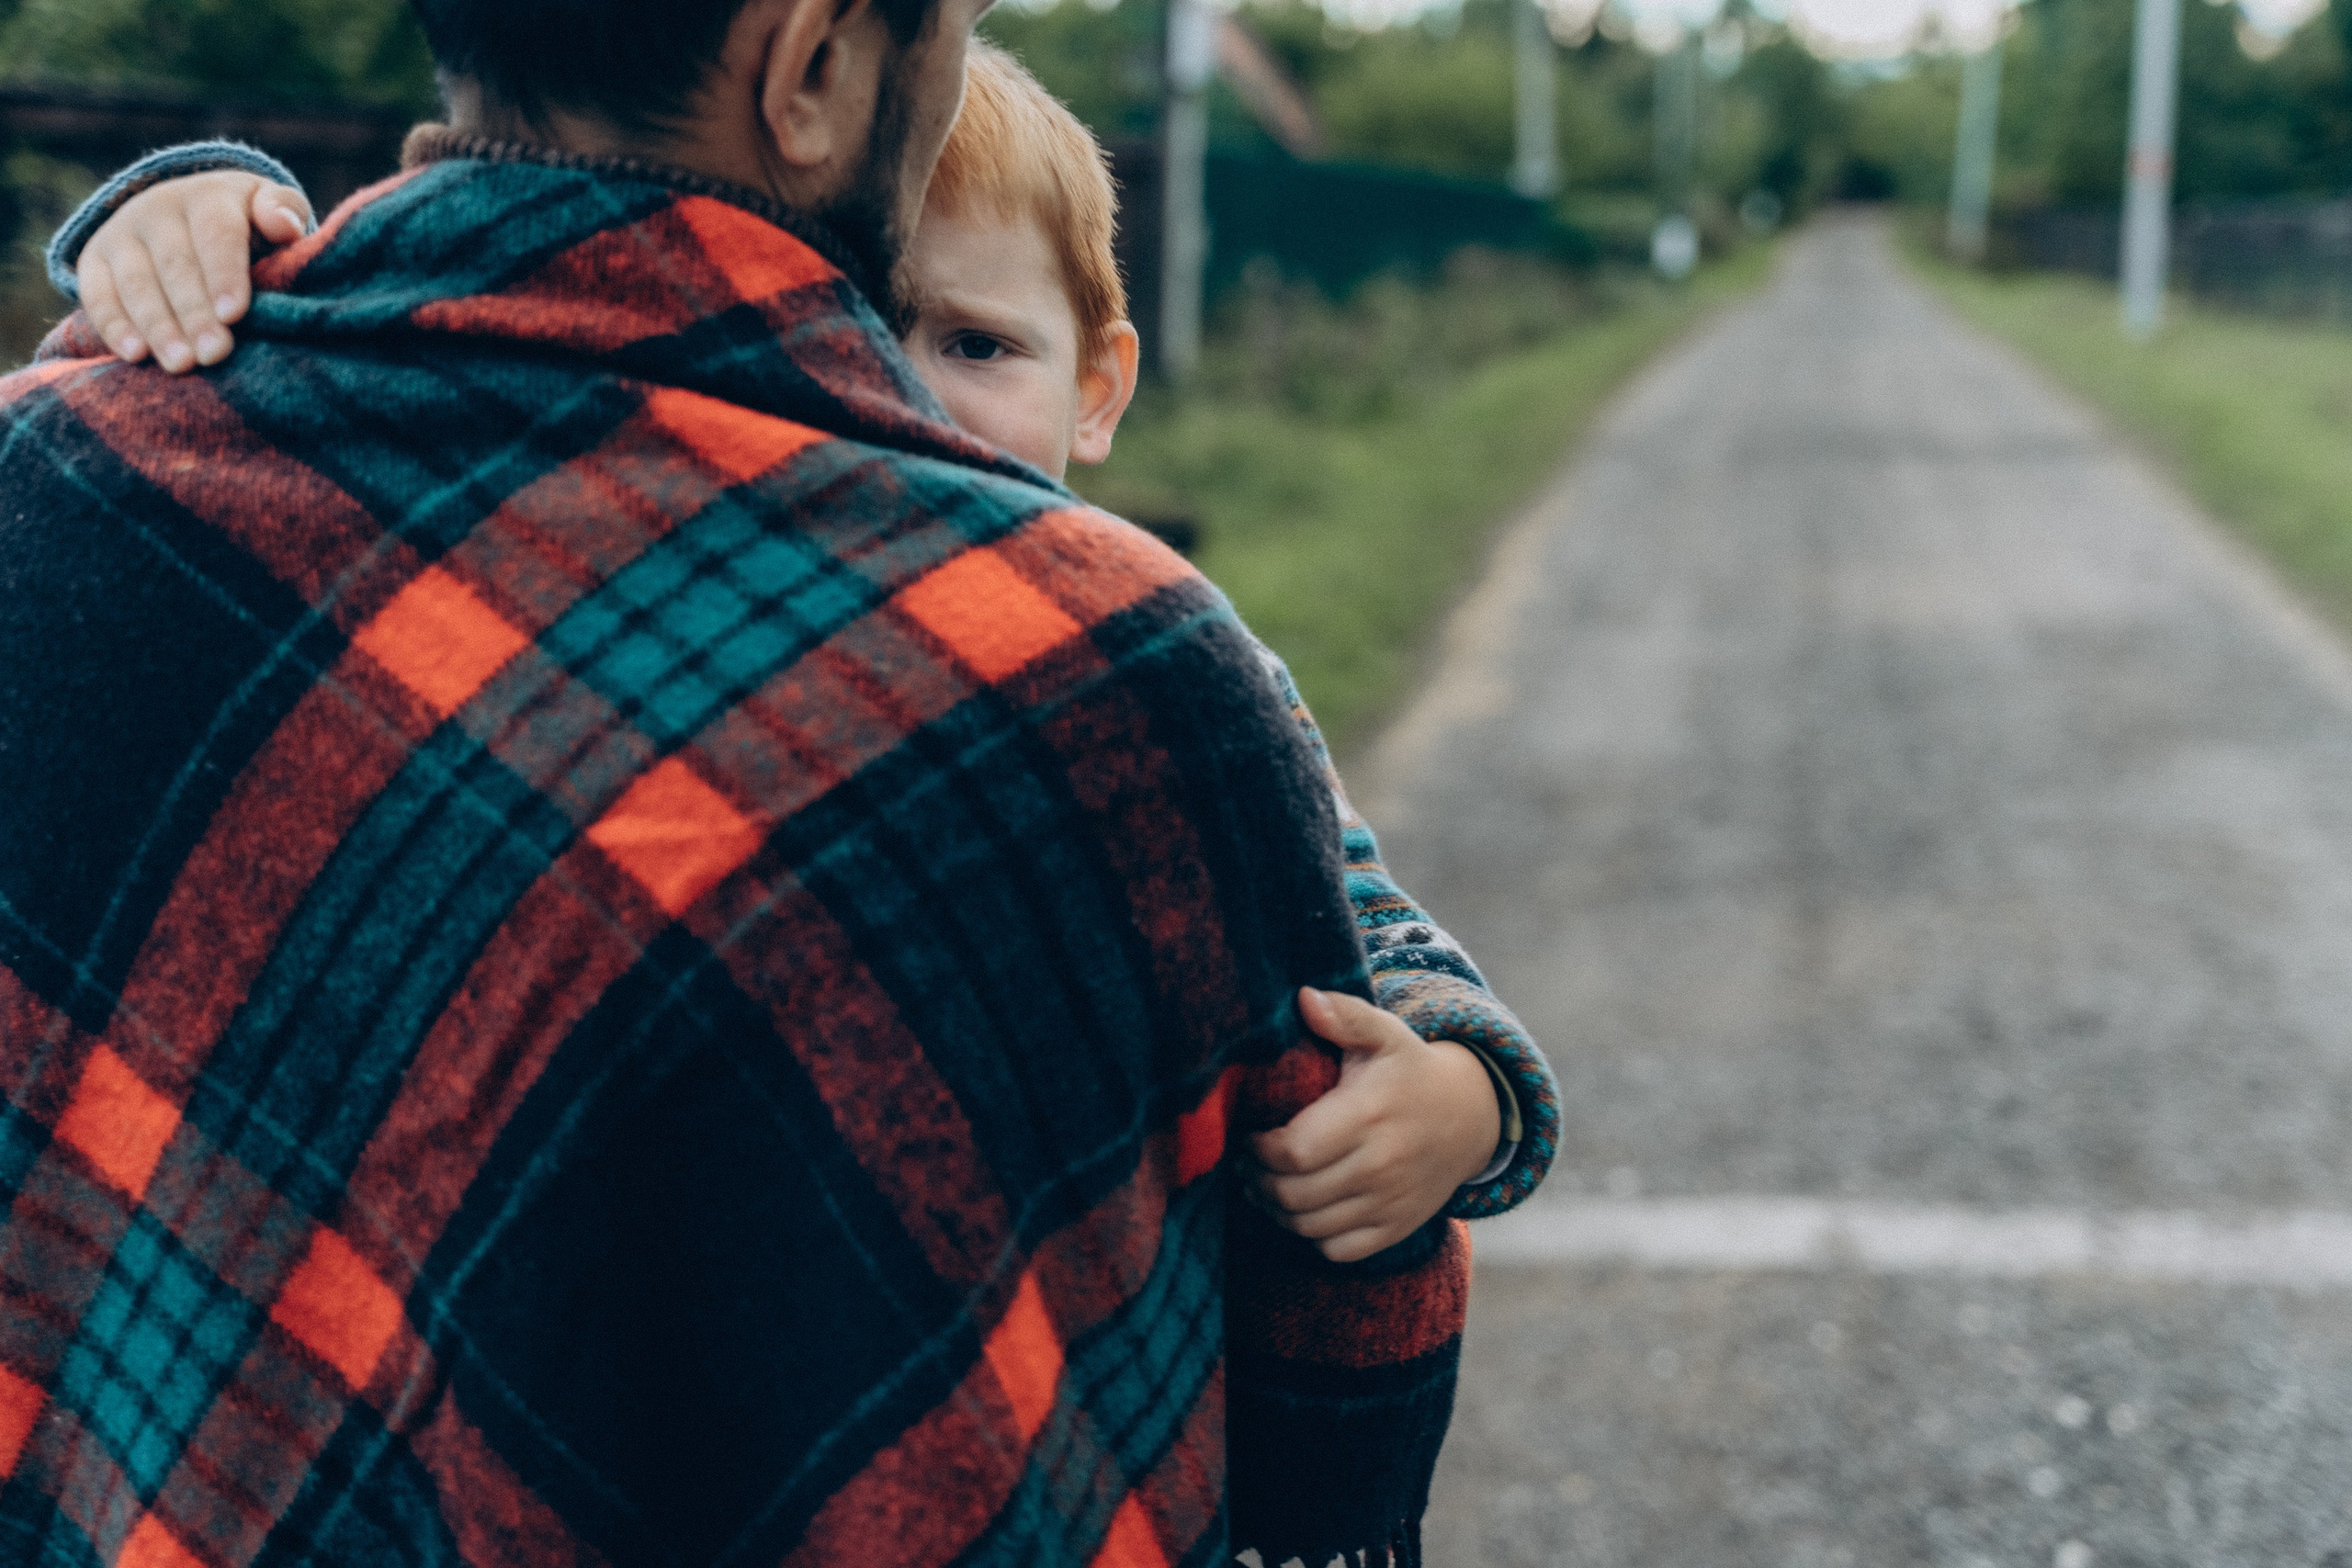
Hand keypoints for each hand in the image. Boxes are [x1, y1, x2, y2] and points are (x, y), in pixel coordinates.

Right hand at [78, 171, 310, 372]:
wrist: (189, 215)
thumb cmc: (248, 226)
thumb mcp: (270, 209)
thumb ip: (283, 211)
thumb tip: (284, 225)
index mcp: (208, 196)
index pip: (216, 233)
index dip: (224, 274)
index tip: (234, 314)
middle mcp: (158, 208)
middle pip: (175, 264)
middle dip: (195, 313)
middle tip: (214, 353)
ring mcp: (122, 233)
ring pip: (136, 283)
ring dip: (158, 327)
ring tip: (181, 364)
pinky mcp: (95, 259)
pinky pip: (98, 294)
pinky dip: (114, 326)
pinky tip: (135, 355)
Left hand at [1249, 987, 1500, 1263]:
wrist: (1470, 1117)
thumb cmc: (1410, 1071)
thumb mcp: (1385, 1034)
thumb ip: (1345, 1016)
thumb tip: (1304, 997)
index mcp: (1369, 1115)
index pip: (1292, 1151)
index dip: (1258, 1150)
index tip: (1250, 1135)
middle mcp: (1381, 1164)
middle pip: (1293, 1195)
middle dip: (1257, 1182)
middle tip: (1246, 1164)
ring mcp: (1391, 1202)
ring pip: (1310, 1227)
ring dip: (1276, 1211)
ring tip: (1264, 1186)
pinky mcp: (1397, 1228)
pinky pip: (1340, 1250)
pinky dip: (1312, 1236)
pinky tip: (1303, 1208)